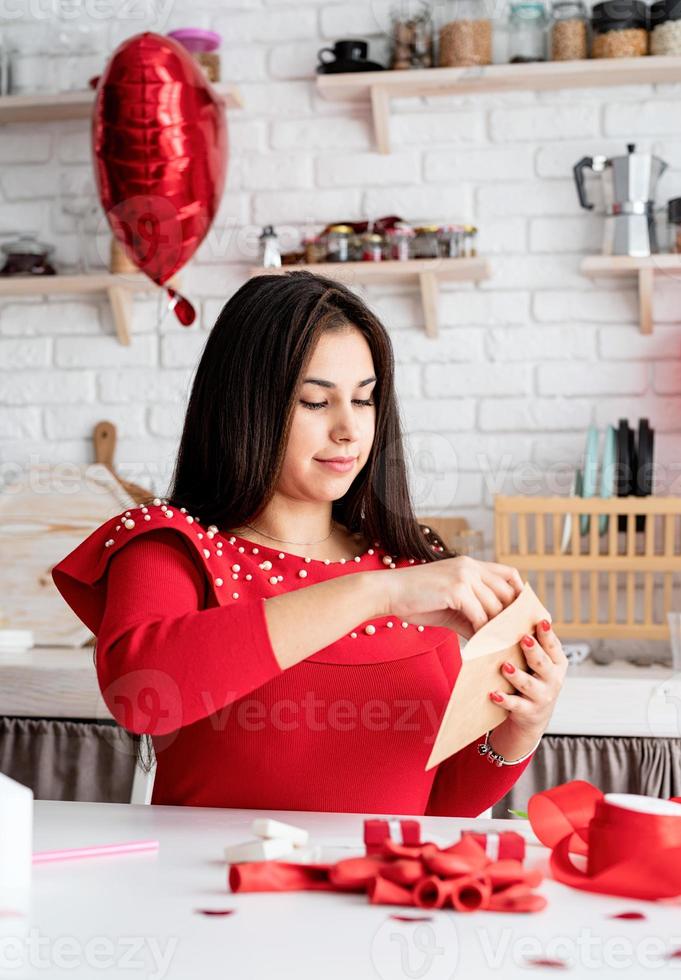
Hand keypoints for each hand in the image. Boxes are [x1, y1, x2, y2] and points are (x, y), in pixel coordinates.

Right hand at [384, 555, 524, 639]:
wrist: (387, 592)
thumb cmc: (416, 599)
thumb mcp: (450, 604)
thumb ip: (472, 614)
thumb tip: (491, 635)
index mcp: (470, 564)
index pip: (509, 574)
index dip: (519, 594)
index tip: (522, 615)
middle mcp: (470, 566)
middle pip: (507, 592)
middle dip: (513, 616)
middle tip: (517, 637)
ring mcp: (464, 576)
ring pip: (495, 606)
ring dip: (498, 628)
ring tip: (501, 645)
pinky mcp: (456, 590)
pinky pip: (480, 615)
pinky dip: (482, 632)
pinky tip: (481, 643)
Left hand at [489, 619, 567, 749]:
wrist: (534, 717)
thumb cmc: (534, 680)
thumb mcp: (539, 663)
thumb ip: (534, 642)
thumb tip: (518, 611)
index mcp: (557, 664)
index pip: (553, 647)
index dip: (548, 635)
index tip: (541, 622)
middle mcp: (553, 680)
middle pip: (543, 664)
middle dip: (534, 651)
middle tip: (524, 639)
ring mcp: (542, 697)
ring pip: (529, 685)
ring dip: (517, 675)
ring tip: (505, 666)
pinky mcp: (528, 711)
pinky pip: (516, 705)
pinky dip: (504, 700)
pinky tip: (493, 694)